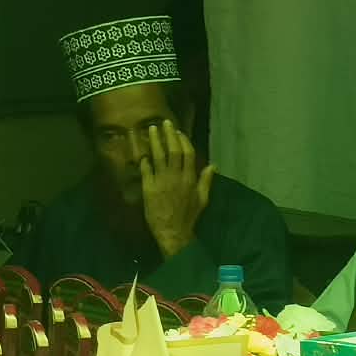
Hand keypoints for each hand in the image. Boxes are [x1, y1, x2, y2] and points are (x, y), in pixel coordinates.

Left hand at [135, 119, 214, 258]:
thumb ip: (206, 181)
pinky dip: (145, 161)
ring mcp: (162, 181)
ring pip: (158, 156)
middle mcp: (176, 176)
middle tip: (164, 123)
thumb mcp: (202, 199)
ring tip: (151, 129)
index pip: (187, 153)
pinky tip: (143, 154)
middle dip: (168, 134)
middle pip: (173, 150)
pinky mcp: (149, 188)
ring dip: (155, 141)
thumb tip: (212, 165)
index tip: (177, 131)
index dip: (182, 140)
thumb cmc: (188, 216)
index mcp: (190, 178)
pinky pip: (146, 170)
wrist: (173, 232)